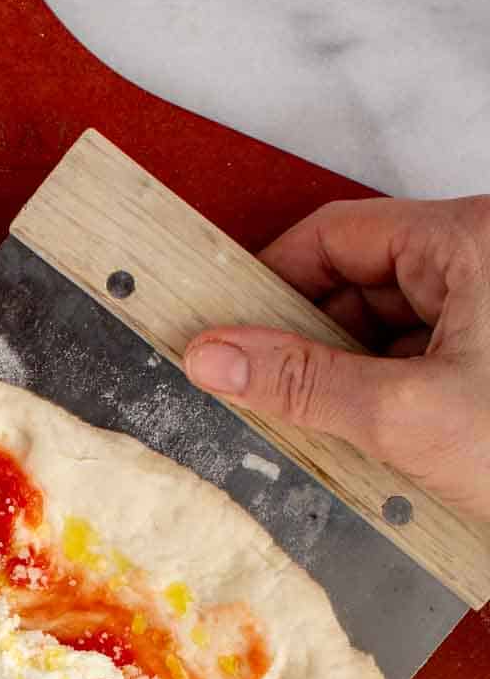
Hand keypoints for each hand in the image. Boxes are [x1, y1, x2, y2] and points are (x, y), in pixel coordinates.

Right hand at [183, 195, 489, 521]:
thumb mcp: (405, 416)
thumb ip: (300, 384)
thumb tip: (215, 356)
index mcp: (473, 239)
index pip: (337, 235)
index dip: (271, 283)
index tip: (223, 333)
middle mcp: (485, 262)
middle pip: (357, 283)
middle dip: (307, 343)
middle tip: (261, 396)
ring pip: (384, 330)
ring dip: (344, 380)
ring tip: (324, 430)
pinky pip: (416, 363)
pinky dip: (383, 401)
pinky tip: (370, 443)